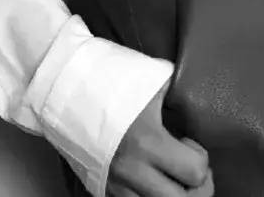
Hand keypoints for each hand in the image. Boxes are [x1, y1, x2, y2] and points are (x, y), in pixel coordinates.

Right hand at [108, 81, 213, 196]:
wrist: (62, 89)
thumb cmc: (108, 79)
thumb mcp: (152, 78)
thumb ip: (177, 93)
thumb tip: (195, 91)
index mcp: (148, 141)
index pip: (195, 171)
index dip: (200, 157)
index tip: (188, 143)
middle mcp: (131, 170)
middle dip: (193, 187)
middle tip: (188, 168)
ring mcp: (113, 183)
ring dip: (169, 195)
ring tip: (169, 177)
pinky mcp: (100, 188)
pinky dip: (146, 195)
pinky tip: (147, 179)